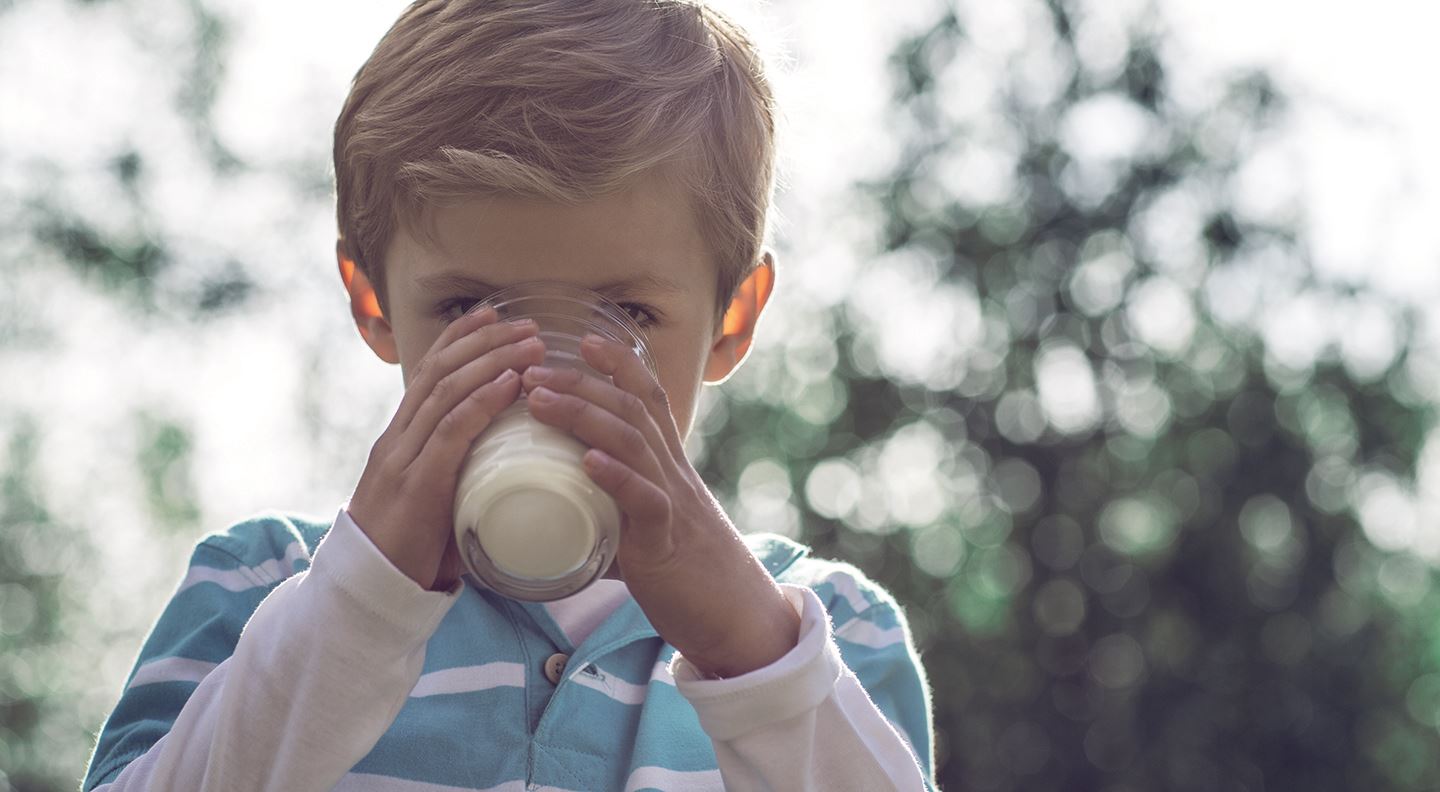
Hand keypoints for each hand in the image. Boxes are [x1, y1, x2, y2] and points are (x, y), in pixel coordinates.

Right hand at [347, 307, 546, 590]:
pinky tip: (509, 383)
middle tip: (526, 323)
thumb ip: (459, 475)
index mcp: (400, 439)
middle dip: (484, 340)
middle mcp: (397, 439)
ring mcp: (403, 459)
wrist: (368, 594)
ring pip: (446, 391)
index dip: (460, 338)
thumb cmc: (411, 553)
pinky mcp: (416, 485)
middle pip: (439, 370)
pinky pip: (451, 431)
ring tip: (531, 345)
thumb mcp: (435, 500)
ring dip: (493, 361)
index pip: (429, 372)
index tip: (493, 315)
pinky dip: (482, 401)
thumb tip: (509, 464)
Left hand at [521, 336, 799, 676]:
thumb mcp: (653, 530)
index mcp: (670, 468)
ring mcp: (674, 503)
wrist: (742, 621)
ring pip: (633, 441)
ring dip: (583, 415)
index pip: (648, 398)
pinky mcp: (669, 542)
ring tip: (541, 400)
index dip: (619, 364)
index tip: (583, 338)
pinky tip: (587, 462)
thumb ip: (616, 516)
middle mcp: (674, 474)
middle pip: (632, 407)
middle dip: (582, 381)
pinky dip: (616, 476)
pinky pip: (646, 500)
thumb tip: (565, 521)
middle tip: (534, 369)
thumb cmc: (692, 578)